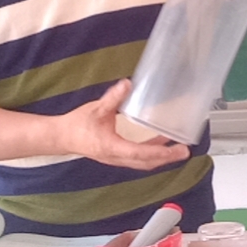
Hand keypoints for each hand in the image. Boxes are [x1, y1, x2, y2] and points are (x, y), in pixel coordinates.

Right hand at [58, 79, 189, 170]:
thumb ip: (113, 98)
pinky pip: (138, 159)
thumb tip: (127, 84)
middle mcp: (116, 158)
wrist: (62, 137)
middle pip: (146, 163)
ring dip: (160, 157)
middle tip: (184, 150)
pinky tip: (160, 144)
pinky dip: (151, 154)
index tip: (176, 150)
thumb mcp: (96, 109)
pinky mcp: (116, 156)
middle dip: (166, 158)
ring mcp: (116, 159)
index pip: (140, 153)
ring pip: (143, 163)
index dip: (160, 152)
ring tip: (177, 149)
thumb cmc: (77, 125)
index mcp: (112, 147)